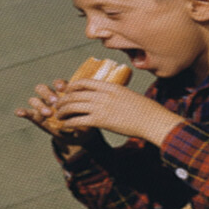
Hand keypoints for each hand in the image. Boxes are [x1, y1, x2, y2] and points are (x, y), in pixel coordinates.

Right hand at [15, 79, 102, 158]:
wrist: (79, 136)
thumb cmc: (86, 121)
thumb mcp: (89, 114)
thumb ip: (90, 109)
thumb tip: (98, 106)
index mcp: (63, 93)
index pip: (57, 83)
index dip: (58, 84)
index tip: (62, 89)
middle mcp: (51, 98)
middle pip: (43, 88)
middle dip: (47, 93)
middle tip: (55, 101)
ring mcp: (42, 107)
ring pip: (34, 98)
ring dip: (39, 104)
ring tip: (48, 113)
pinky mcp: (36, 117)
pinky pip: (27, 112)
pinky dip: (22, 111)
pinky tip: (19, 112)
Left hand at [57, 79, 183, 145]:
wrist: (151, 119)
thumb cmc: (143, 109)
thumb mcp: (126, 94)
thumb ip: (113, 94)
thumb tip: (105, 97)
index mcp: (109, 86)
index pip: (85, 82)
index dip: (72, 86)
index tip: (67, 91)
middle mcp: (103, 94)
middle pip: (75, 94)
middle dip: (63, 100)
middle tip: (57, 105)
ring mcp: (101, 106)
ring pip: (73, 106)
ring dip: (63, 111)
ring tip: (57, 115)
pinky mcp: (101, 120)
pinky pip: (78, 120)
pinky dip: (68, 122)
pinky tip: (65, 126)